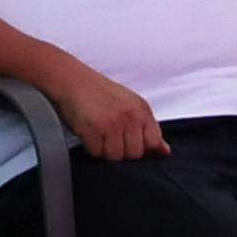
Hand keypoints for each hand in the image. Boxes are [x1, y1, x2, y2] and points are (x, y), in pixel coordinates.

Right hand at [47, 62, 167, 160]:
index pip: (154, 143)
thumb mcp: (130, 105)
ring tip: (99, 134)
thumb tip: (164, 151)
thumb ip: (148, 128)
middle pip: (134, 154)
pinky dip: (91, 147)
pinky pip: (96, 153)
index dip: (142, 148)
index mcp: (142, 110)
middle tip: (110, 136)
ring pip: (115, 157)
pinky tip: (89, 133)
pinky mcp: (93, 129)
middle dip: (122, 150)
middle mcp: (130, 116)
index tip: (131, 142)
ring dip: (105, 150)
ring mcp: (112, 123)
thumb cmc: (99, 92)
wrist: (71, 80)